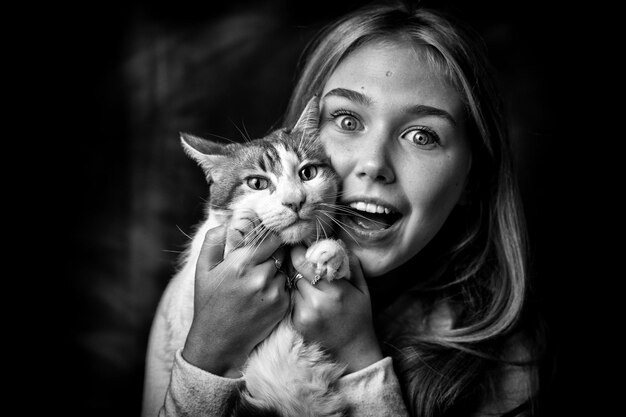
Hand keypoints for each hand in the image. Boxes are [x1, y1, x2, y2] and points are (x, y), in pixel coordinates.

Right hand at [182, 225, 289, 377]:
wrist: (218, 341)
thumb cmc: (209, 302)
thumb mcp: (203, 270)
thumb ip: (213, 241)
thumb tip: (226, 222)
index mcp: (241, 263)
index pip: (271, 238)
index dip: (271, 236)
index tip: (268, 237)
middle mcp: (261, 276)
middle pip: (281, 252)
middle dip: (275, 251)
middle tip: (265, 256)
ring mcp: (274, 292)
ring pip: (285, 268)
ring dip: (278, 269)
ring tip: (261, 277)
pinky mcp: (283, 306)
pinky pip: (288, 285)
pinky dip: (280, 285)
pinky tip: (265, 292)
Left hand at [290, 245, 382, 373]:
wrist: (353, 351)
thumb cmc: (360, 317)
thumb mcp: (363, 290)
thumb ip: (352, 265)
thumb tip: (339, 243)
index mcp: (335, 291)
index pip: (305, 262)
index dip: (300, 251)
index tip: (301, 246)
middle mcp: (317, 302)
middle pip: (294, 271)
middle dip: (296, 263)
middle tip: (300, 259)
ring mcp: (304, 314)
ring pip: (291, 285)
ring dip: (295, 280)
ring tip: (306, 281)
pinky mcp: (296, 323)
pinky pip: (291, 300)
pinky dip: (296, 296)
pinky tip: (307, 298)